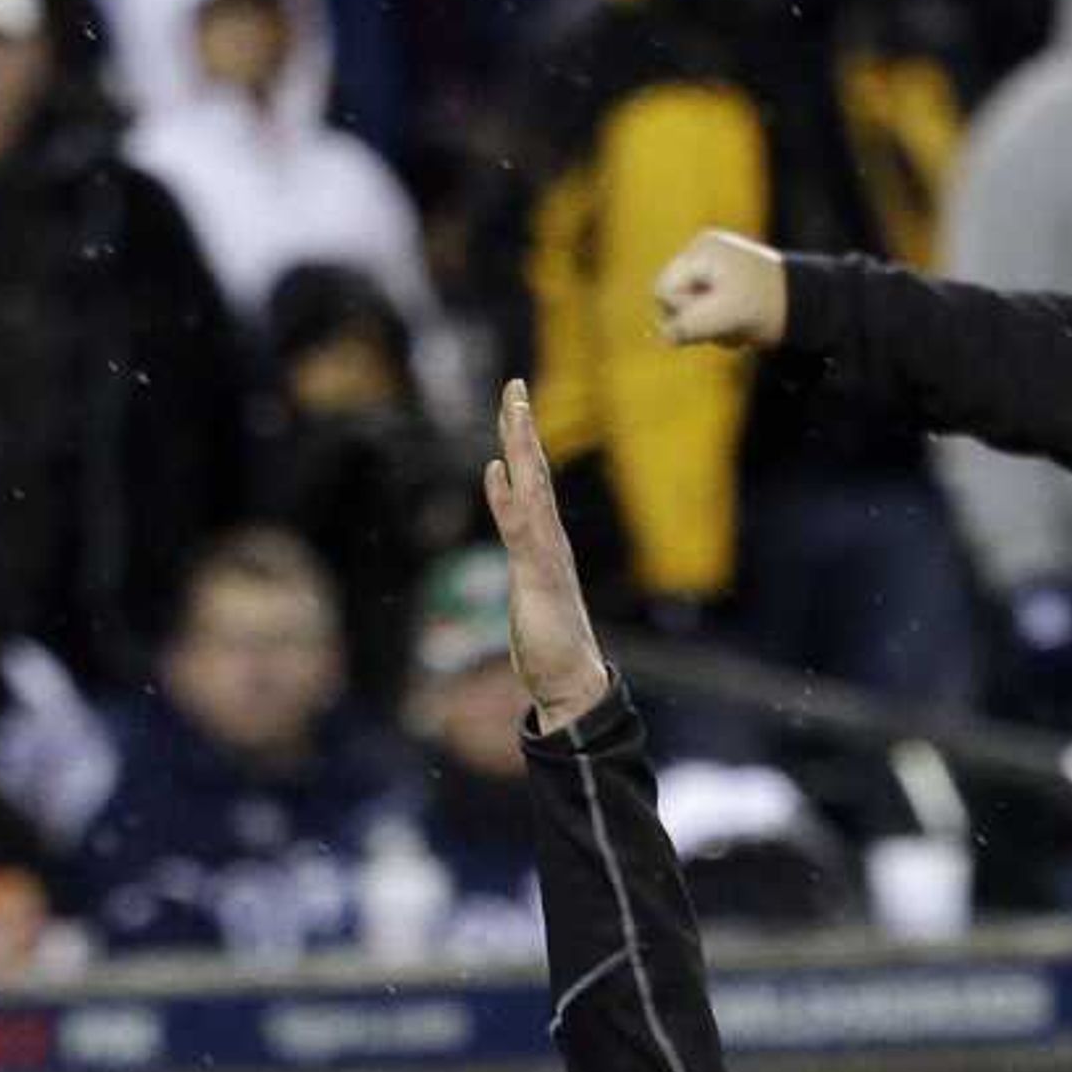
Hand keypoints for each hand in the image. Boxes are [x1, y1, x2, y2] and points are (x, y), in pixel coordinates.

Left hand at [482, 379, 612, 733]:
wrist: (573, 686)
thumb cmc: (552, 650)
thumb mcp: (531, 598)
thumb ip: (525, 562)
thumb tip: (518, 542)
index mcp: (547, 545)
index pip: (534, 483)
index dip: (523, 444)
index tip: (514, 406)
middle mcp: (550, 542)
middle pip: (535, 473)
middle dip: (523, 428)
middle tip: (514, 385)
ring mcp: (546, 556)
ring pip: (532, 489)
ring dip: (522, 448)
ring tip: (513, 408)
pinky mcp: (539, 575)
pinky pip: (521, 526)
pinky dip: (509, 495)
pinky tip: (498, 467)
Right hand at [656, 231, 789, 351]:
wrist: (811, 306)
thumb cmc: (770, 306)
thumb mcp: (727, 317)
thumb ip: (691, 326)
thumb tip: (664, 336)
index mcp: (702, 250)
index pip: (663, 289)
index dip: (682, 311)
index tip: (713, 319)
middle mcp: (706, 252)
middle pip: (676, 299)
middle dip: (699, 321)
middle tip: (730, 327)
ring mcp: (717, 267)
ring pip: (692, 309)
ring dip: (714, 327)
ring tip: (741, 327)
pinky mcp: (728, 284)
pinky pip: (708, 311)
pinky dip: (723, 325)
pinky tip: (744, 326)